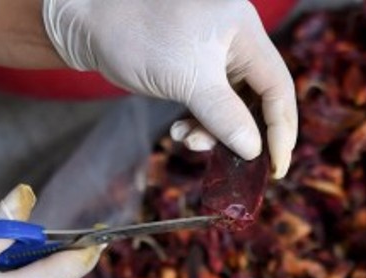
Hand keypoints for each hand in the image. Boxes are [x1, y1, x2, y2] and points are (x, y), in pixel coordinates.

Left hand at [43, 0, 297, 175]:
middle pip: (260, 97)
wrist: (85, 23)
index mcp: (243, 30)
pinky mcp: (196, 67)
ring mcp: (217, 53)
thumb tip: (254, 150)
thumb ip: (225, 116)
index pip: (278, 86)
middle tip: (240, 164)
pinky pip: (213, 102)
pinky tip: (180, 131)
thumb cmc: (136, 36)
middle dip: (245, 132)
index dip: (280, 129)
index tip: (276, 165)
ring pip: (235, 105)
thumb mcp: (186, 80)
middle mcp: (236, 39)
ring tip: (188, 140)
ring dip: (216, 130)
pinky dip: (200, 122)